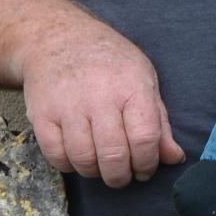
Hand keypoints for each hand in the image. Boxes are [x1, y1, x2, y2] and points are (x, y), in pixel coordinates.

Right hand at [19, 17, 185, 186]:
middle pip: (114, 156)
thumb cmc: (108, 62)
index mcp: (131, 87)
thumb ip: (159, 122)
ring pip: (84, 160)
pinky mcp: (41, 115)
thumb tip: (174, 158)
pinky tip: (77, 156)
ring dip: (95, 172)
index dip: (147, 163)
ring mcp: (67, 106)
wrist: (57, 38)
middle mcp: (99, 97)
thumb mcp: (143, 80)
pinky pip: (56, 156)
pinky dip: (69, 165)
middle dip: (121, 176)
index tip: (144, 169)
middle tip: (122, 174)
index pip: (145, 139)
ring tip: (100, 165)